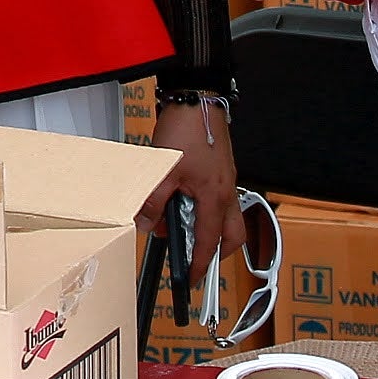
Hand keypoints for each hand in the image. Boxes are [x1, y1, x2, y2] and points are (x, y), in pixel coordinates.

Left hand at [139, 99, 237, 278]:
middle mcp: (226, 192)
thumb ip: (153, 201)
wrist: (197, 100)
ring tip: (176, 222)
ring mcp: (226, 181)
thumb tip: (145, 224)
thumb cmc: (186, 129)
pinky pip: (218, 199)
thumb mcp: (162, 170)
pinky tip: (181, 199)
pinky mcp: (221, 170)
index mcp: (215, 197)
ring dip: (205, 227)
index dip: (199, 264)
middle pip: (231, 235)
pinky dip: (202, 208)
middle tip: (194, 258)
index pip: (209, 241)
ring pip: (225, 218)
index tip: (191, 278)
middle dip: (216, 252)